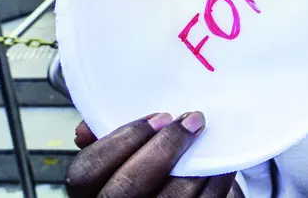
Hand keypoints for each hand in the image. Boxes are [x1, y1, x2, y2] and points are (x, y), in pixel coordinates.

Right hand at [66, 112, 235, 196]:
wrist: (171, 194)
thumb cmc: (144, 169)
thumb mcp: (119, 154)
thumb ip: (106, 137)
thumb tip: (88, 128)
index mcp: (89, 192)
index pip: (86, 171)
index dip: (123, 140)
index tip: (160, 117)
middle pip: (127, 186)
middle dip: (164, 148)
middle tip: (191, 121)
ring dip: (194, 163)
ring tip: (206, 137)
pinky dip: (215, 182)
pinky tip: (220, 164)